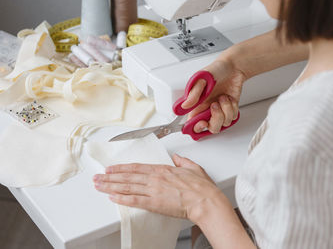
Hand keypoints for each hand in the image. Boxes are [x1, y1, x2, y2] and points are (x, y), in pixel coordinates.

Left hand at [93, 154, 229, 222]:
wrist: (204, 201)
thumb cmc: (201, 187)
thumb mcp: (193, 168)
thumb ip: (183, 162)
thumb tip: (178, 158)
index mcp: (163, 169)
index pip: (136, 167)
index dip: (121, 168)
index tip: (111, 168)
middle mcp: (155, 178)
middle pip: (128, 176)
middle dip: (110, 177)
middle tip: (98, 177)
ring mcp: (153, 190)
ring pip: (127, 187)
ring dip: (111, 186)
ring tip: (99, 186)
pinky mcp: (154, 203)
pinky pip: (134, 200)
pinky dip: (121, 198)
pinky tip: (112, 197)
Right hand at [181, 60, 245, 133]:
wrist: (233, 66)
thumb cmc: (216, 70)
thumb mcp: (202, 78)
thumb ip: (194, 93)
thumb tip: (185, 105)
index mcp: (197, 104)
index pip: (192, 123)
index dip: (196, 127)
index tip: (202, 123)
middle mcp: (207, 109)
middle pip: (211, 128)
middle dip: (216, 119)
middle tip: (215, 105)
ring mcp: (219, 110)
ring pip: (224, 123)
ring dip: (226, 110)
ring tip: (223, 97)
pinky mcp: (229, 109)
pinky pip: (233, 117)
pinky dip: (233, 107)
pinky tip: (229, 98)